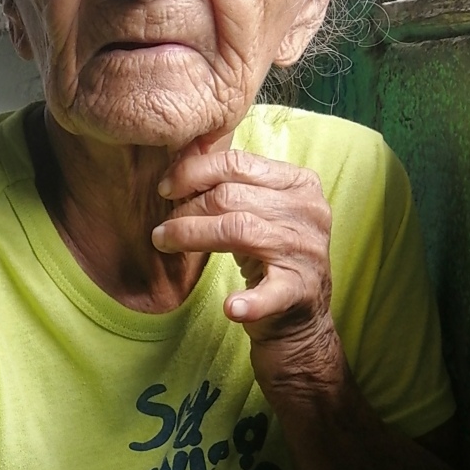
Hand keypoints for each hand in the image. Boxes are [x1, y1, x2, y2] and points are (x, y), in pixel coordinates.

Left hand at [152, 146, 338, 390]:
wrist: (299, 318)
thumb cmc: (269, 257)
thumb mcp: (258, 211)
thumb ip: (231, 183)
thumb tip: (183, 151)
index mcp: (299, 183)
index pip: (238, 163)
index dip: (194, 171)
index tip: (165, 187)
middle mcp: (308, 211)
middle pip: (231, 196)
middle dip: (187, 208)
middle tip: (161, 227)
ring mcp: (306, 251)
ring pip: (237, 230)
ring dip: (190, 236)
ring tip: (164, 241)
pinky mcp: (300, 291)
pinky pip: (270, 293)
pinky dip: (249, 302)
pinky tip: (230, 307)